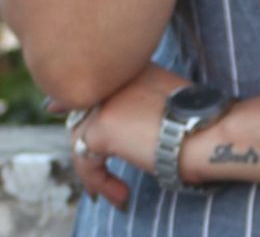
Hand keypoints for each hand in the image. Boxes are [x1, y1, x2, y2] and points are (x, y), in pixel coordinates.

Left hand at [49, 63, 188, 210]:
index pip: (97, 81)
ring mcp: (107, 99)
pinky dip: (98, 182)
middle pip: (82, 110)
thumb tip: (124, 126)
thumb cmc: (200, 120)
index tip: (55, 108)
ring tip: (117, 192)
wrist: (204, 129)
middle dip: (78, 137)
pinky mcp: (102, 126)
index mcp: (136, 66)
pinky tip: (120, 194)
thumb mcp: (170, 99)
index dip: (73, 98)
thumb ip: (144, 102)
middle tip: (92, 175)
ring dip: (94, 172)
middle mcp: (117, 76)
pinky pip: (86, 160)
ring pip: (80, 137)